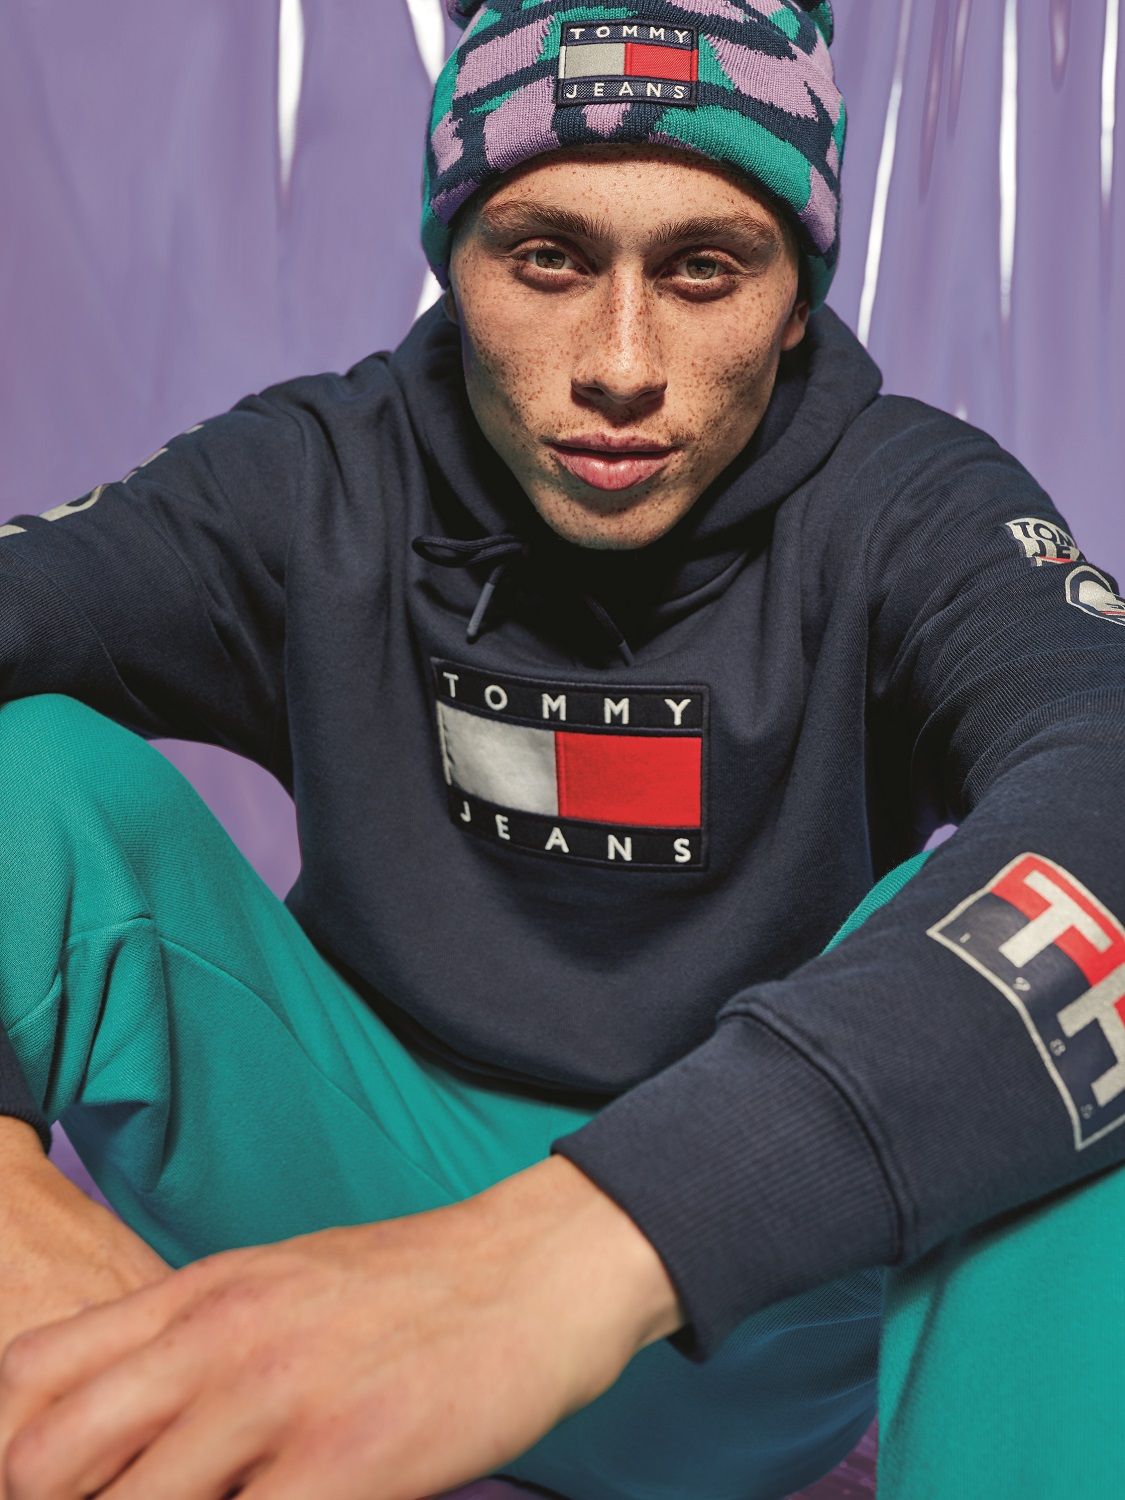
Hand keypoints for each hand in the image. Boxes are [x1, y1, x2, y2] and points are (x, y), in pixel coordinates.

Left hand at [0, 1155, 677, 1498]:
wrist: (532, 1272)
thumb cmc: (409, 1289)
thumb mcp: (279, 1286)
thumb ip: (190, 1349)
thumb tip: (118, 1447)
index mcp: (197, 1294)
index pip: (26, 1376)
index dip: (13, 1457)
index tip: (61, 1490)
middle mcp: (217, 1339)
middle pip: (41, 1461)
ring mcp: (277, 1400)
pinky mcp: (347, 1460)